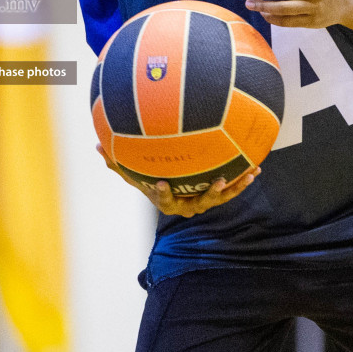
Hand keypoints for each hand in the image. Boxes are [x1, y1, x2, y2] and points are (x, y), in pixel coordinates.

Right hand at [97, 143, 258, 216]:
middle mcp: (186, 205)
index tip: (161, 182)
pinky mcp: (216, 195)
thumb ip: (117, 163)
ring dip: (234, 187)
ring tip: (247, 175)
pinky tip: (256, 169)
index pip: (164, 198)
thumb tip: (96, 146)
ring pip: (220, 198)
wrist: (170, 190)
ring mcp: (202, 201)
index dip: (163, 192)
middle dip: (209, 193)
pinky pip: (231, 190)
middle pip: (198, 204)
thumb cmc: (149, 179)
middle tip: (216, 182)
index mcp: (166, 200)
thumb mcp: (132, 173)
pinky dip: (242, 181)